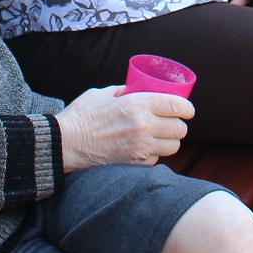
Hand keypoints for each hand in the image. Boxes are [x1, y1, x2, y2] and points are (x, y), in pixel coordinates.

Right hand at [54, 86, 192, 170]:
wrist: (64, 146)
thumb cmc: (80, 117)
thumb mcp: (102, 94)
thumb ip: (123, 90)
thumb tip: (136, 87)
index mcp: (138, 104)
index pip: (177, 106)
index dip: (187, 108)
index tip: (188, 110)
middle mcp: (143, 126)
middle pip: (179, 129)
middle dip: (178, 125)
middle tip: (172, 123)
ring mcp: (141, 148)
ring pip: (173, 147)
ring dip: (170, 141)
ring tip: (161, 137)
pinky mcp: (135, 164)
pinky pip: (157, 159)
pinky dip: (155, 154)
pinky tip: (144, 148)